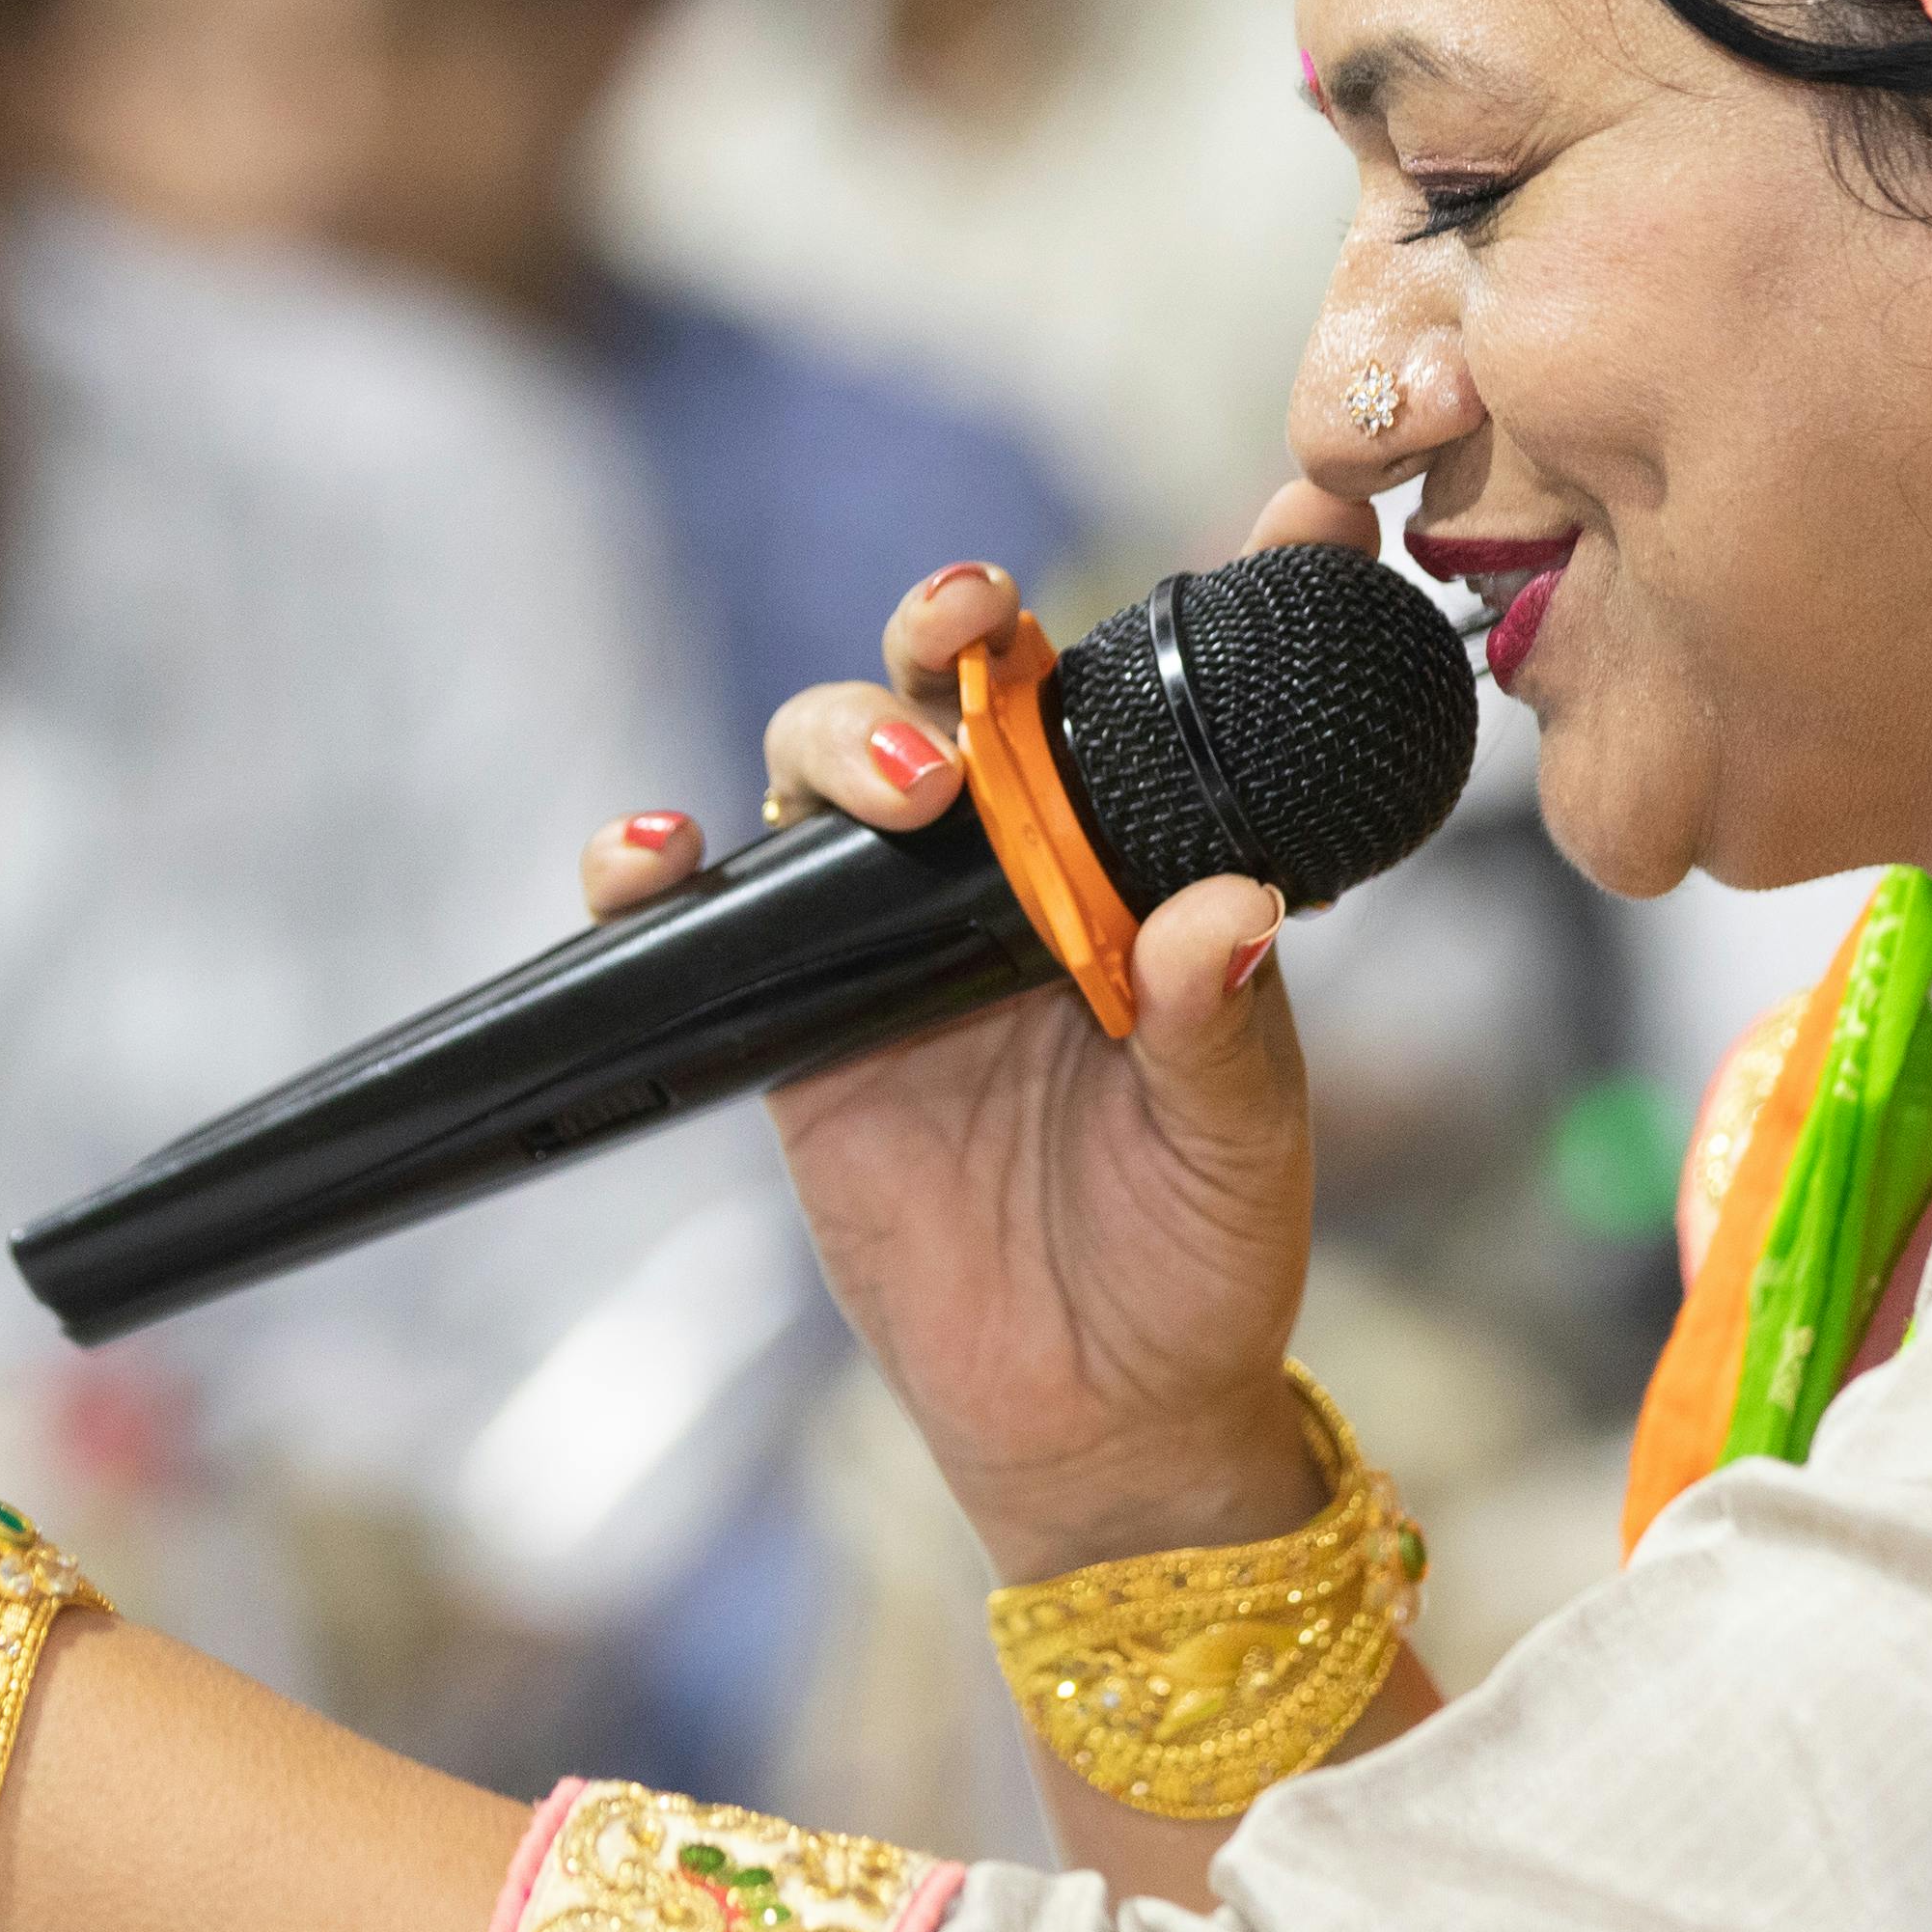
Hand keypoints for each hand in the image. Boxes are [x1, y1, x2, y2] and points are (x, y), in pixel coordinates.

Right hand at [586, 526, 1358, 1577]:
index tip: (1281, 513)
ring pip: (832, 769)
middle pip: (959, 693)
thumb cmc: (1199, 1259)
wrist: (1096, 1418)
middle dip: (957, 628)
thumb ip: (1223, 1027)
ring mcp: (893, 935)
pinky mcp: (790, 1016)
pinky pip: (702, 914)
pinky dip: (650, 866)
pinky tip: (651, 849)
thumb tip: (1225, 915)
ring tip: (898, 789)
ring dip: (846, 734)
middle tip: (980, 630)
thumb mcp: (1241, 1145)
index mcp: (1146, 868)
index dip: (1212, 592)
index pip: (1163, 704)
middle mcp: (1016, 871)